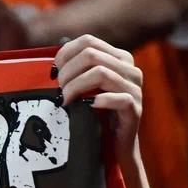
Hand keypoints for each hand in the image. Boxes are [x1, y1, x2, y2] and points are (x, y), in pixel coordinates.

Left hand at [54, 35, 143, 156]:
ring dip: (76, 86)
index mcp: (118, 58)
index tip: (53, 74)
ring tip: (65, 101)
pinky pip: (117, 98)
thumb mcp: (87, 89)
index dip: (65, 54)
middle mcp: (130, 69)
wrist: (115, 146)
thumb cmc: (96, 115)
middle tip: (58, 91)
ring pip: (101, 73)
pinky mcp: (134, 109)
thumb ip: (77, 71)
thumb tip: (53, 65)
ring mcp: (134, 88)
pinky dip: (97, 102)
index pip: (88, 41)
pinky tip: (85, 107)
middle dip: (68, 72)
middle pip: (91, 55)